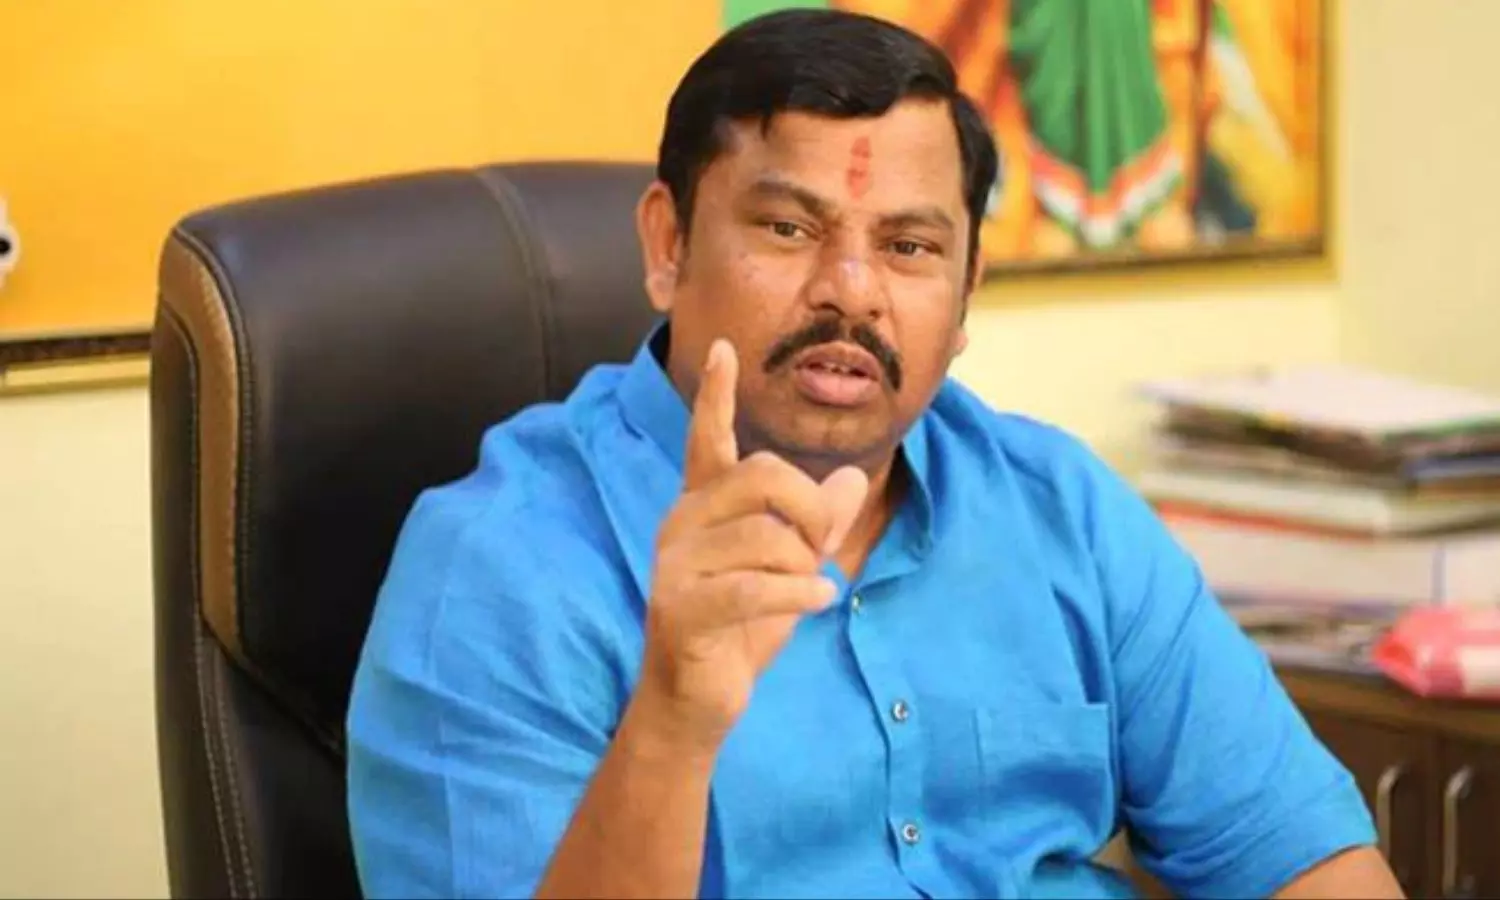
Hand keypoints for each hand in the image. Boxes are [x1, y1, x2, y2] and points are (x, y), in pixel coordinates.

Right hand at [632, 339, 868, 753]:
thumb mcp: (787, 571)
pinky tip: (817, 603)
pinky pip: (758, 587)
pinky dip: (799, 595)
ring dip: (804, 567)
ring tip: (806, 592)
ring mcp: (676, 565)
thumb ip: (816, 525)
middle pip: (764, 477)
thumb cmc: (739, 631)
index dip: (716, 396)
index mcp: (702, 508)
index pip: (707, 440)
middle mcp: (682, 524)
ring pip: (768, 537)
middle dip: (811, 511)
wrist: (695, 703)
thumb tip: (852, 478)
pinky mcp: (682, 609)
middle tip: (821, 550)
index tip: (723, 348)